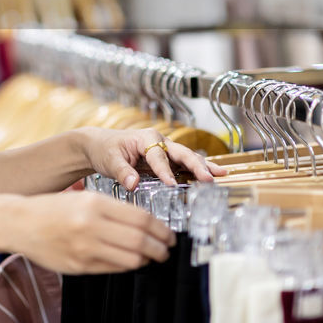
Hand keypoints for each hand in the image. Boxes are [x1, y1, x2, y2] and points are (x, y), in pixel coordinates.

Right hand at [13, 190, 174, 273]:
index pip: (141, 219)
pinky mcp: (79, 266)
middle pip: (140, 241)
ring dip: (147, 259)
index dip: (161, 229)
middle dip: (160, 248)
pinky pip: (113, 268)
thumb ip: (114, 210)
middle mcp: (90, 225)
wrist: (20, 223)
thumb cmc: (54, 209)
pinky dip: (128, 265)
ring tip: (151, 256)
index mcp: (94, 203)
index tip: (169, 234)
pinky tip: (130, 261)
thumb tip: (147, 225)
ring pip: (131, 259)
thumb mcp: (84, 198)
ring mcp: (84, 248)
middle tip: (166, 249)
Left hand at [77, 127, 226, 190]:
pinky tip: (214, 175)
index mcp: (146, 138)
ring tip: (222, 174)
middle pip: (182, 153)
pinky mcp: (167, 159)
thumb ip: (122, 172)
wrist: (101, 145)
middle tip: (209, 178)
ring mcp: (166, 150)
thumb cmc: (105, 149)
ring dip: (204, 166)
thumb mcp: (109, 160)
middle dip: (196, 166)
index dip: (165, 171)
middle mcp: (160, 141)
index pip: (158, 156)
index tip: (171, 184)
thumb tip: (132, 184)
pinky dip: (199, 169)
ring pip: (188, 157)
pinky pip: (185, 164)